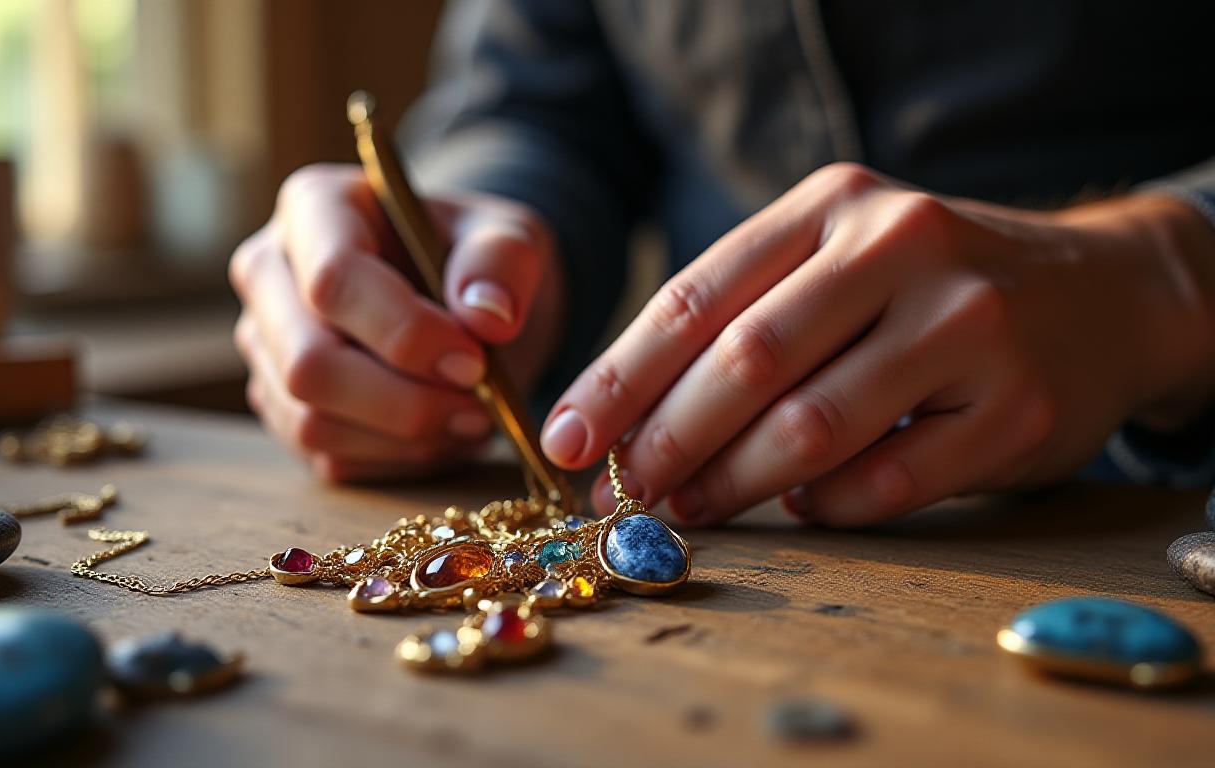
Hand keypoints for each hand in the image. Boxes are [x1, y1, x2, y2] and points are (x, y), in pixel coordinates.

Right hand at [230, 164, 561, 480]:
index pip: (334, 281)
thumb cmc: (478, 259)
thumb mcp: (512, 238)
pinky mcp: (283, 406)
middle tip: (481, 406)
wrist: (467, 302)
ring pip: (311, 421)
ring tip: (472, 419)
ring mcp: (267, 346)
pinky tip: (443, 434)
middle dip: (405, 401)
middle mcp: (270, 274)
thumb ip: (503, 262)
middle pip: (308, 364)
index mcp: (315, 208)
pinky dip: (396, 458)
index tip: (475, 362)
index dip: (405, 333)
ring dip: (406, 437)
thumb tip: (487, 316)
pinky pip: (327, 456)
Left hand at [541, 163, 1214, 525]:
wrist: (1101, 290)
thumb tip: (631, 421)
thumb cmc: (931, 285)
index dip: (620, 376)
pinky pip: (889, 481)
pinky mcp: (1018, 408)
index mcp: (835, 206)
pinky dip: (827, 506)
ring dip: (734, 483)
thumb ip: (747, 316)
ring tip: (691, 508)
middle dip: (664, 438)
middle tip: (619, 490)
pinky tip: (800, 508)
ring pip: (813, 426)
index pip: (698, 294)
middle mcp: (902, 247)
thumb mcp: (840, 258)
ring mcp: (968, 324)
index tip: (568, 438)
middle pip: (746, 360)